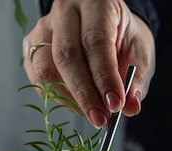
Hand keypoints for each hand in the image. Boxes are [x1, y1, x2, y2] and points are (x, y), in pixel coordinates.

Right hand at [23, 0, 155, 127]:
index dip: (104, 77)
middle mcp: (64, 12)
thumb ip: (137, 79)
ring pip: (45, 69)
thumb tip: (131, 107)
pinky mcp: (31, 47)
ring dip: (68, 100)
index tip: (114, 105)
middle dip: (85, 94)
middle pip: (66, 56)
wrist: (106, 26)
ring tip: (90, 114)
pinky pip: (37, 79)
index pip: (95, 42)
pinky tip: (77, 105)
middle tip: (101, 119)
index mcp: (96, 3)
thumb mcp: (140, 52)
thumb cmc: (122, 37)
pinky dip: (57, 98)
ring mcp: (43, 29)